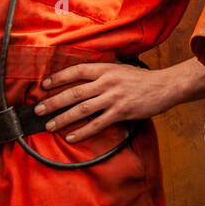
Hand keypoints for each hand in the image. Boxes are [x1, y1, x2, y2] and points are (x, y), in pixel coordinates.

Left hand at [34, 61, 188, 143]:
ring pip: (82, 109)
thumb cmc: (143, 79)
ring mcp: (114, 97)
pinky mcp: (121, 112)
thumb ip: (103, 72)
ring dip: (63, 118)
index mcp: (106, 69)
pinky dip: (83, 131)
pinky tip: (72, 136)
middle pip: (74, 93)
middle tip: (38, 110)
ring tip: (50, 126)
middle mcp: (107, 82)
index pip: (76, 71)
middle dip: (53, 102)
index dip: (58, 78)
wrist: (165, 86)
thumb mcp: (121, 68)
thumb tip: (83, 77)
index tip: (44, 85)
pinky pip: (97, 124)